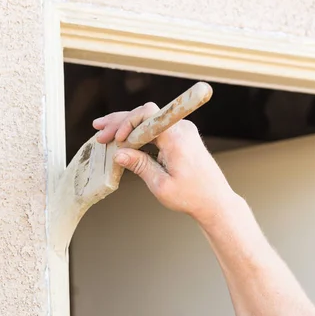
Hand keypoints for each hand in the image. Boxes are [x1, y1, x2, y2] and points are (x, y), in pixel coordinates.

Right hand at [93, 102, 237, 228]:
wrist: (215, 200)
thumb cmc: (191, 196)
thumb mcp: (161, 185)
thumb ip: (139, 166)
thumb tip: (118, 153)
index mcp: (176, 138)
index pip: (147, 114)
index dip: (126, 122)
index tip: (114, 138)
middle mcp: (181, 129)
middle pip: (145, 115)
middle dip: (120, 123)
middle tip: (99, 132)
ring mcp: (182, 131)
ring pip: (149, 121)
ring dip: (127, 126)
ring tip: (104, 130)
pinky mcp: (182, 137)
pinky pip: (156, 129)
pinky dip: (139, 133)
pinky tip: (122, 137)